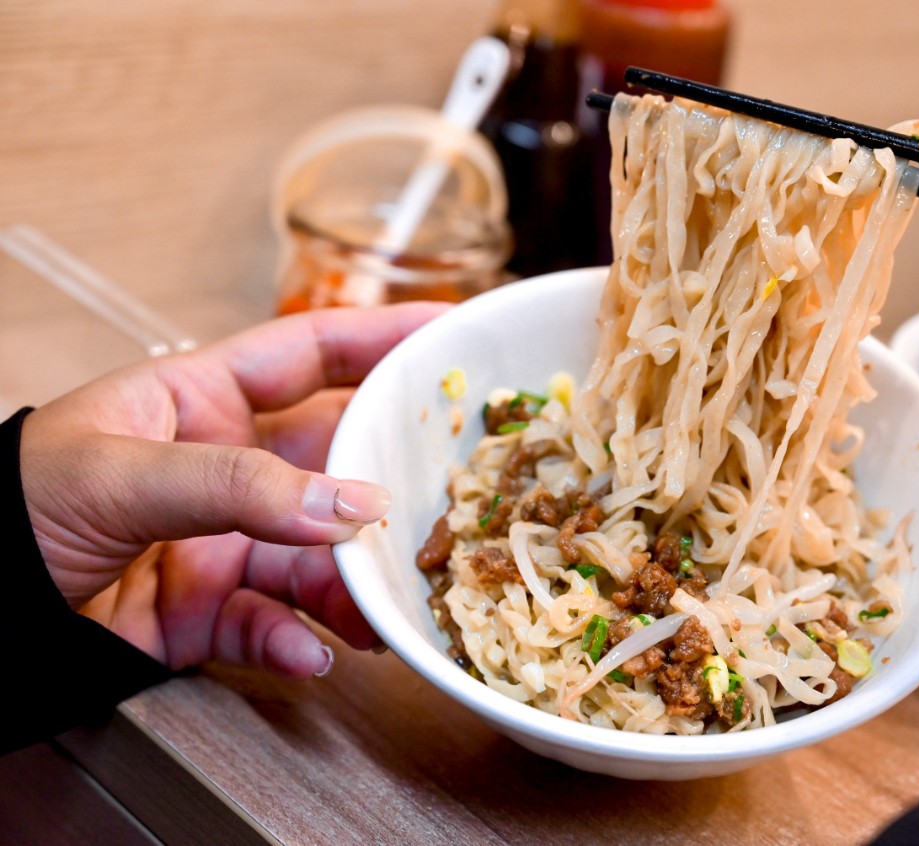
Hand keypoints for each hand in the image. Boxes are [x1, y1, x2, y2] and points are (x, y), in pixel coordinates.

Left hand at [20, 301, 445, 677]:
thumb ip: (237, 485)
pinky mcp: (210, 611)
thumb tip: (352, 506)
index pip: (311, 352)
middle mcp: (231, 468)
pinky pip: (274, 624)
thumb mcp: (122, 471)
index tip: (449, 333)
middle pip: (337, 463)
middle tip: (453, 494)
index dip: (380, 337)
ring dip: (355, 581)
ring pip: (319, 556)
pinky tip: (314, 652)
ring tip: (386, 604)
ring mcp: (226, 540)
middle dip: (391, 480)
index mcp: (205, 399)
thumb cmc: (14, 501)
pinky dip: (298, 642)